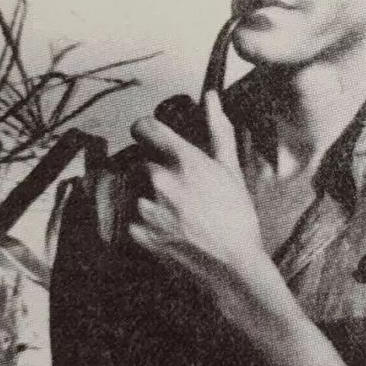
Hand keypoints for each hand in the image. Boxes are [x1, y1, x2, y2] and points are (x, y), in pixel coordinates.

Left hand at [128, 92, 269, 298]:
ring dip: (143, 198)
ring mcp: (146, 208)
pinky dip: (140, 223)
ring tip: (172, 216)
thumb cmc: (237, 219)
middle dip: (151, 173)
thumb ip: (217, 130)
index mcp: (184, 160)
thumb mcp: (231, 171)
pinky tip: (166, 231)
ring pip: (131, 190)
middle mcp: (161, 180)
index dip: (145, 131)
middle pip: (138, 163)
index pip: (144, 127)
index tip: (149, 139)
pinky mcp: (136, 233)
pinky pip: (128, 217)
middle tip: (176, 194)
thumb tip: (210, 98)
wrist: (233, 268)